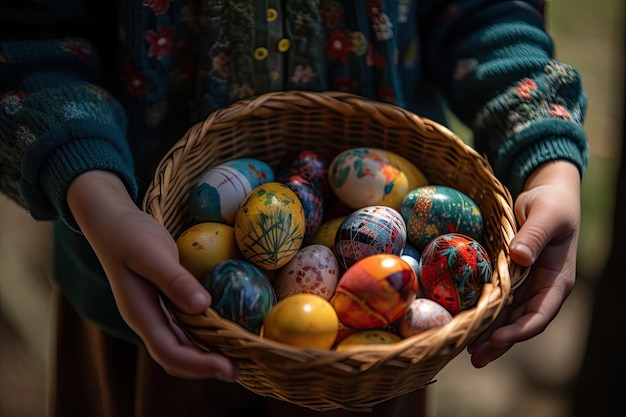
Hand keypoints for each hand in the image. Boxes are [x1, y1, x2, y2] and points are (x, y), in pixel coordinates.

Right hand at [67, 170, 237, 379]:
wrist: (114, 221)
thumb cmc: (130, 235)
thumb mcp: (152, 253)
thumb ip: (174, 280)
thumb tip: (203, 306)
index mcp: (140, 314)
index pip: (170, 352)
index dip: (199, 365)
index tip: (228, 367)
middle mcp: (148, 319)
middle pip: (177, 356)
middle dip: (207, 366)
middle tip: (242, 369)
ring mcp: (156, 312)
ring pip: (183, 343)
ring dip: (209, 352)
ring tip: (240, 355)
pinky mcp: (164, 302)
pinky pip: (187, 326)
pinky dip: (206, 333)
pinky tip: (227, 329)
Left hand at [468, 161, 580, 366]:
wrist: (547, 194)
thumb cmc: (551, 203)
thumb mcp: (546, 215)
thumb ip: (534, 235)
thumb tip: (519, 257)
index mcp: (557, 280)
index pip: (540, 313)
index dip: (520, 330)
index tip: (498, 338)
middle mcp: (542, 288)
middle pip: (520, 323)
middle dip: (498, 342)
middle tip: (474, 358)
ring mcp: (525, 285)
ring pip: (506, 317)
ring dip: (487, 334)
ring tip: (465, 351)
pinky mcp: (510, 278)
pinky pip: (496, 301)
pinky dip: (483, 315)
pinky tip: (465, 325)